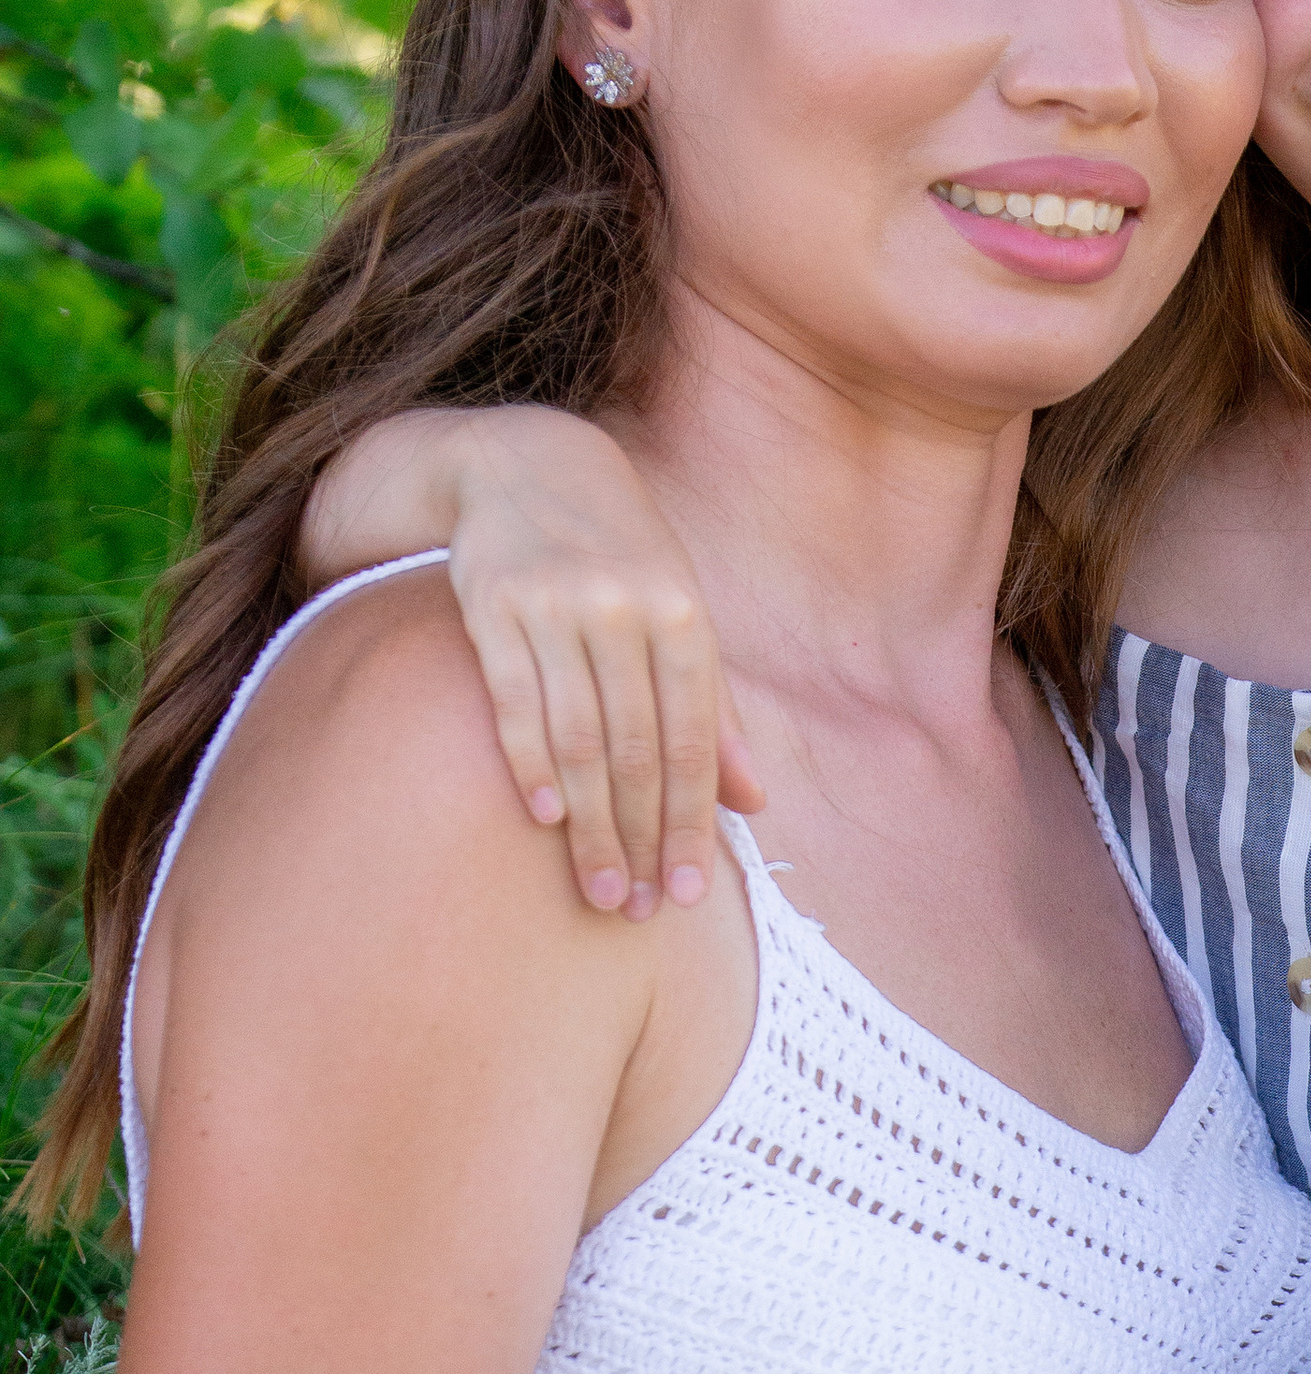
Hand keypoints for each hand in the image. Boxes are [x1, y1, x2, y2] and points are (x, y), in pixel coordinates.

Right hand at [439, 415, 761, 920]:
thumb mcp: (680, 616)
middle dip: (641, 838)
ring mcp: (557, 605)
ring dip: (590, 823)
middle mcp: (626, 609)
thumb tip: (755, 802)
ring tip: (598, 889)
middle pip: (637, 749)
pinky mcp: (492, 602)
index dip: (693, 821)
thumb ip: (714, 711)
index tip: (688, 891)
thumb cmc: (619, 555)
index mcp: (685, 615)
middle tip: (639, 910)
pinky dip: (529, 763)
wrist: (526, 463)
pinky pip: (514, 699)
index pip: (692, 742)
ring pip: (578, 736)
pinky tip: (544, 819)